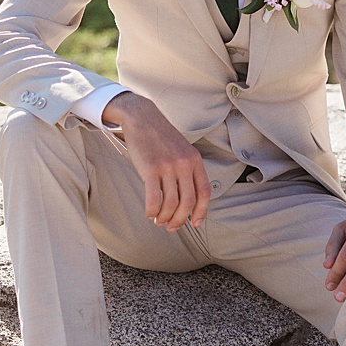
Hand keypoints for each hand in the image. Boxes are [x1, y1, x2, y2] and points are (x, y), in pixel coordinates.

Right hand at [101, 93, 208, 230]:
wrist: (141, 117)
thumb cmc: (160, 136)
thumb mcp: (181, 150)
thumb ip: (187, 169)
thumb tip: (185, 198)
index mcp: (195, 160)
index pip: (204, 193)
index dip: (201, 212)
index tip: (195, 223)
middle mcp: (184, 164)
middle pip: (188, 202)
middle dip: (180, 220)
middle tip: (171, 227)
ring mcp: (167, 166)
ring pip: (170, 203)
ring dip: (164, 217)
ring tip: (158, 220)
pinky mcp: (150, 168)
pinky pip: (153, 197)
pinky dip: (152, 210)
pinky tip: (148, 212)